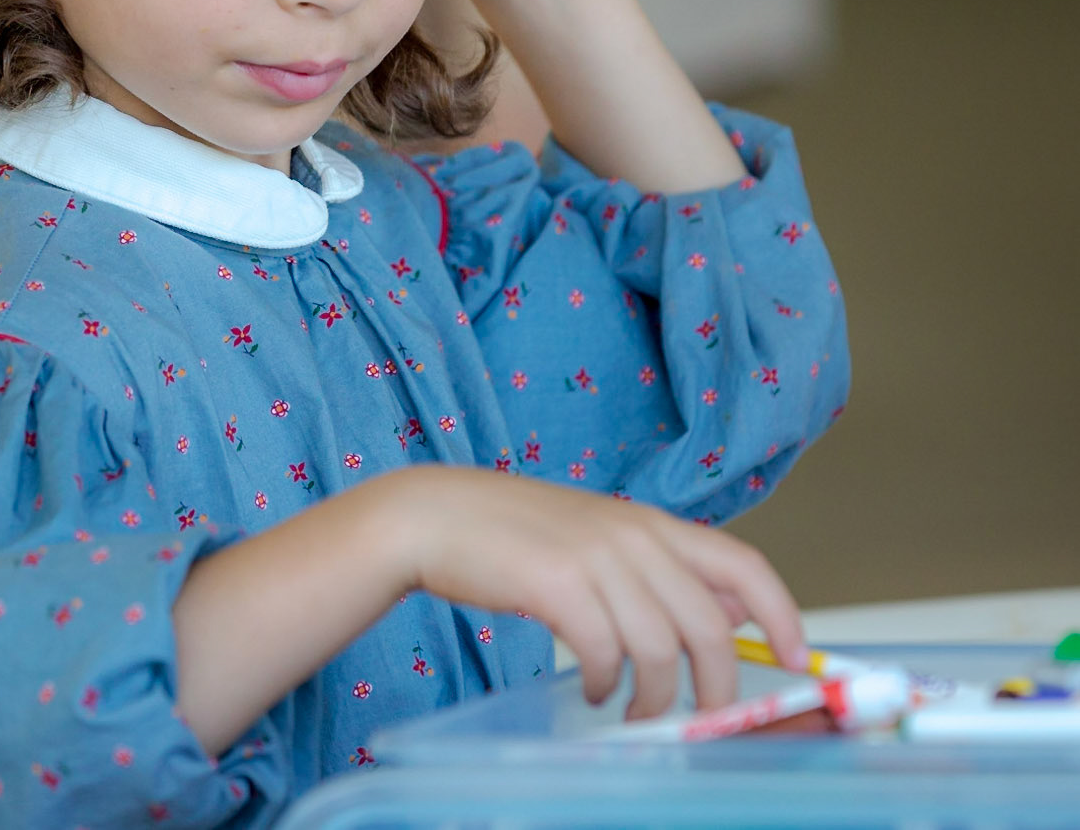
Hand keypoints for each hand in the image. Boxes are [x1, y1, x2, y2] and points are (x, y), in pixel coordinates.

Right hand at [394, 466, 805, 718]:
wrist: (437, 515)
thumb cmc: (516, 531)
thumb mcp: (601, 535)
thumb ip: (662, 567)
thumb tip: (730, 610)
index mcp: (650, 521)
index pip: (743, 564)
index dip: (781, 615)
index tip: (794, 660)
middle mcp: (633, 533)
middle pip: (710, 624)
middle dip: (716, 687)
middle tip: (701, 717)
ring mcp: (595, 556)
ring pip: (662, 649)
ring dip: (655, 697)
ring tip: (633, 708)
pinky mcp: (557, 584)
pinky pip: (607, 654)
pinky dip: (608, 685)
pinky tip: (595, 686)